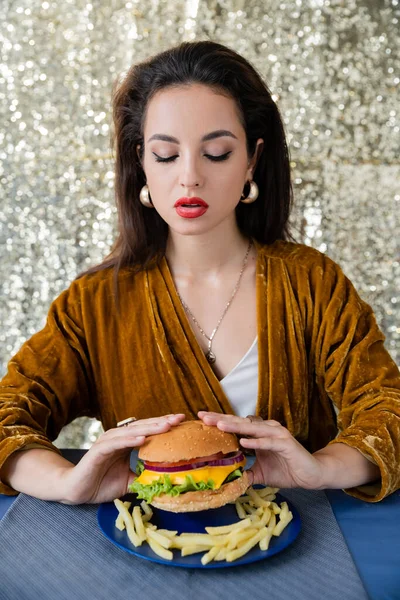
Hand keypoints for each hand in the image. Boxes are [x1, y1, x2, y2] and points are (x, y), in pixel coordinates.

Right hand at [61, 414, 185, 503]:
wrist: (76, 491)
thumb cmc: (102, 484)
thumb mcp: (129, 481)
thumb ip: (144, 477)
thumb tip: (166, 482)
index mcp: (126, 442)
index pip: (149, 430)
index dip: (165, 426)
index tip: (183, 422)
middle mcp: (118, 438)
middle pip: (143, 426)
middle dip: (162, 422)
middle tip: (179, 418)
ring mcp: (108, 442)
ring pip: (132, 431)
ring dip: (149, 428)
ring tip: (166, 425)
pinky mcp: (98, 450)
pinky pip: (116, 443)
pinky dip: (129, 440)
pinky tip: (142, 439)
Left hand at [198, 411, 323, 489]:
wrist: (311, 475)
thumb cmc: (286, 470)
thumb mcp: (260, 473)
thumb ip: (245, 472)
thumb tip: (227, 480)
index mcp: (258, 433)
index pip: (235, 425)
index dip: (219, 422)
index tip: (201, 419)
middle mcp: (266, 429)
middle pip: (240, 422)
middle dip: (221, 419)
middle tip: (203, 417)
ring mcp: (276, 434)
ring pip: (252, 428)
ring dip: (235, 426)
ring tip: (219, 425)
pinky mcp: (286, 444)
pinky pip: (268, 441)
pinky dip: (256, 441)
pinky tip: (243, 442)